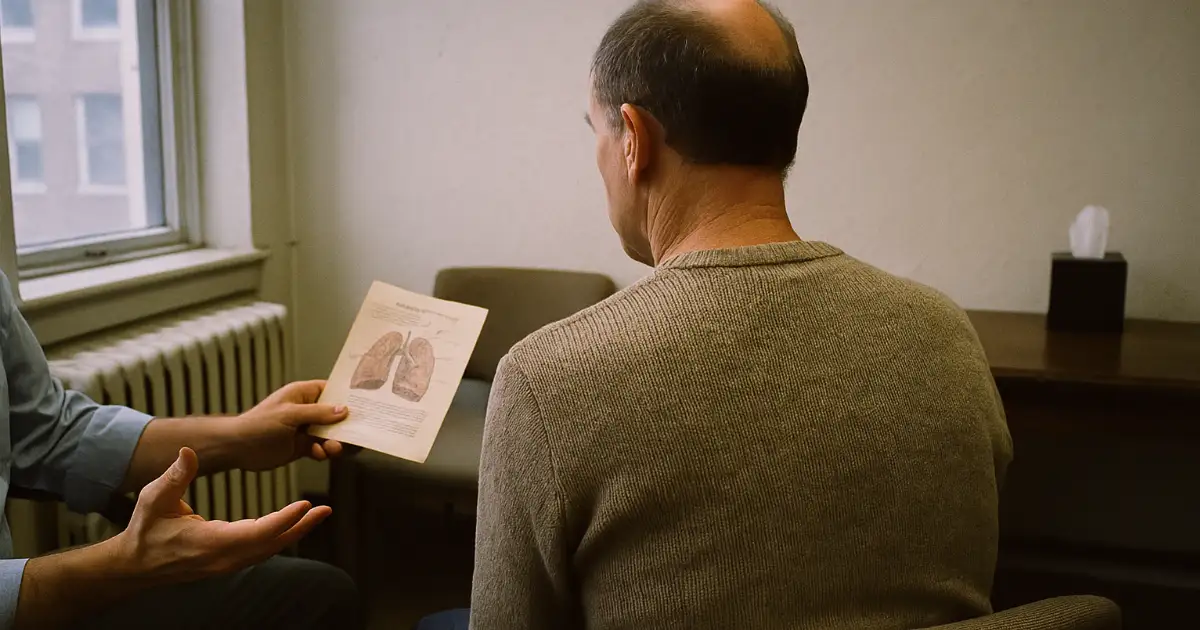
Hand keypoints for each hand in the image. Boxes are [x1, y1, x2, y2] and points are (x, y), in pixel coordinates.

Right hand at [110, 448, 330, 584]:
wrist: (135, 564)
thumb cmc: (145, 530)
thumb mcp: (154, 499)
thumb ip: (175, 476)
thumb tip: (189, 452)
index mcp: (210, 542)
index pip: (256, 533)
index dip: (283, 519)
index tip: (305, 505)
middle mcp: (224, 558)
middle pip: (272, 544)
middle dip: (300, 527)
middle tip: (325, 509)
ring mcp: (227, 564)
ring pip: (269, 549)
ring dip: (295, 532)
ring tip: (318, 514)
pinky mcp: (228, 562)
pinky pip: (261, 550)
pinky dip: (280, 536)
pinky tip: (294, 523)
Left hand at [237, 380, 350, 471]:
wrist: (238, 448)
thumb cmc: (259, 424)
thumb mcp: (291, 415)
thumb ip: (318, 413)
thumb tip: (345, 410)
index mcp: (303, 394)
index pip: (332, 390)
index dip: (348, 396)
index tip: (364, 405)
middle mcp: (307, 410)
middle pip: (336, 414)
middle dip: (345, 425)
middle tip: (353, 434)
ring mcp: (306, 428)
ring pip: (331, 433)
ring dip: (335, 442)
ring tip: (331, 448)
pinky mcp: (303, 446)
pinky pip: (322, 447)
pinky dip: (324, 452)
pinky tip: (317, 454)